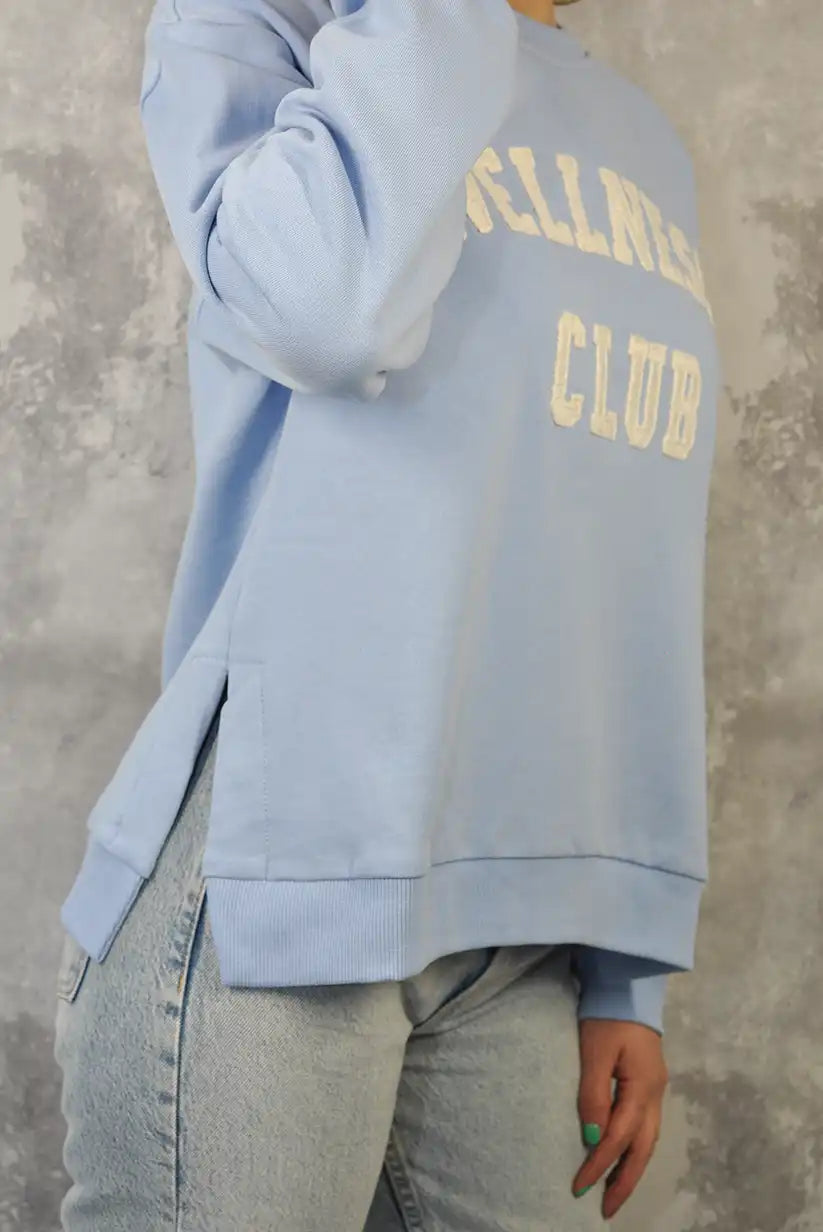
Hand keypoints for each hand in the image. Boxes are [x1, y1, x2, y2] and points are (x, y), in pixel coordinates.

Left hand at [571, 1018, 667, 1219]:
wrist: (627, 985)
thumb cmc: (607, 1016)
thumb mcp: (596, 1052)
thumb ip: (593, 1095)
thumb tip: (591, 1138)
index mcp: (643, 1088)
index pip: (619, 1137)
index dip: (599, 1164)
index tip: (579, 1187)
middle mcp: (655, 1094)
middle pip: (643, 1149)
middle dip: (626, 1181)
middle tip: (607, 1210)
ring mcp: (655, 1088)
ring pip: (648, 1140)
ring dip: (632, 1167)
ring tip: (615, 1192)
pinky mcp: (649, 1082)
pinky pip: (645, 1126)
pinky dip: (635, 1148)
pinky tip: (625, 1155)